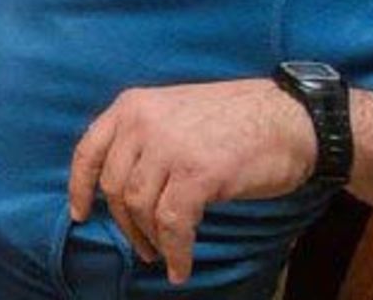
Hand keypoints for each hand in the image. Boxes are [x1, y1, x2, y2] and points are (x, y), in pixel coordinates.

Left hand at [68, 79, 316, 284]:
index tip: (80, 214)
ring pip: (141, 208)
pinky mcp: (198, 174)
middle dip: (125, 223)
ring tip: (163, 255)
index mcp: (132, 105)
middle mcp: (143, 122)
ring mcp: (169, 147)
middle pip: (115, 187)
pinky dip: (175, 251)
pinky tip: (181, 266)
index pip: (88, 150)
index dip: (80, 187)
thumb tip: (123, 187)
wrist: (293, 118)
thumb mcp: (174, 113)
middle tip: (142, 246)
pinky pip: (173, 224)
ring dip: (151, 240)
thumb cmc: (237, 120)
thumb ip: (144, 139)